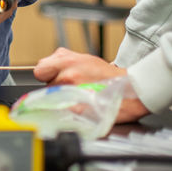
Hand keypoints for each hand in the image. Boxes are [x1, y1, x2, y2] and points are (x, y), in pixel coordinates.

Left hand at [33, 47, 148, 122]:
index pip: (40, 70)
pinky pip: (63, 111)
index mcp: (67, 61)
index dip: (47, 75)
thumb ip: (64, 62)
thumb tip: (50, 69)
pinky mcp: (76, 109)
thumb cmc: (109, 76)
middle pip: (47, 86)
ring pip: (54, 99)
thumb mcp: (85, 59)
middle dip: (55, 88)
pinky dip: (69, 111)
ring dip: (62, 99)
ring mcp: (71, 92)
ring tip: (79, 97)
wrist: (131, 90)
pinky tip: (80, 107)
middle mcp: (67, 75)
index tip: (53, 78)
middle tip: (70, 89)